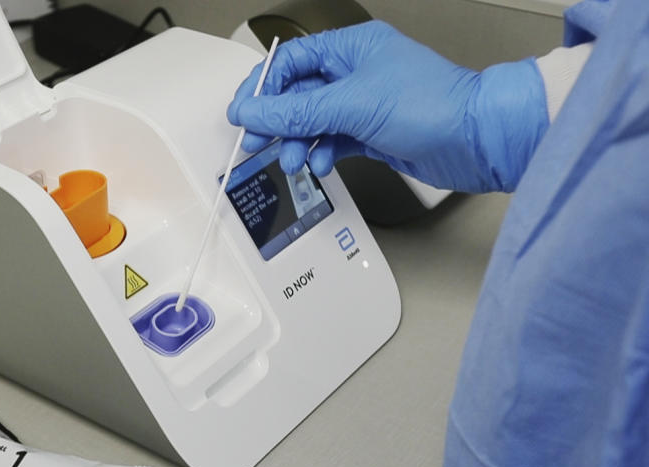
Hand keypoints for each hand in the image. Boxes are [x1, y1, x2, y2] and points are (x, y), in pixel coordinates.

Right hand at [227, 21, 548, 192]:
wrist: (477, 140)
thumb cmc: (433, 105)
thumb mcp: (352, 105)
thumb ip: (297, 112)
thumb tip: (254, 112)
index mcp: (351, 48)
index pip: (291, 62)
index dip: (263, 88)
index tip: (244, 113)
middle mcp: (357, 73)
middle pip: (298, 95)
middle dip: (277, 121)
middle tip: (258, 143)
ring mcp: (365, 104)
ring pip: (314, 122)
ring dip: (298, 142)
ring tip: (292, 159)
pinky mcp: (374, 133)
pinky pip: (334, 141)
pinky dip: (323, 153)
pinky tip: (322, 163)